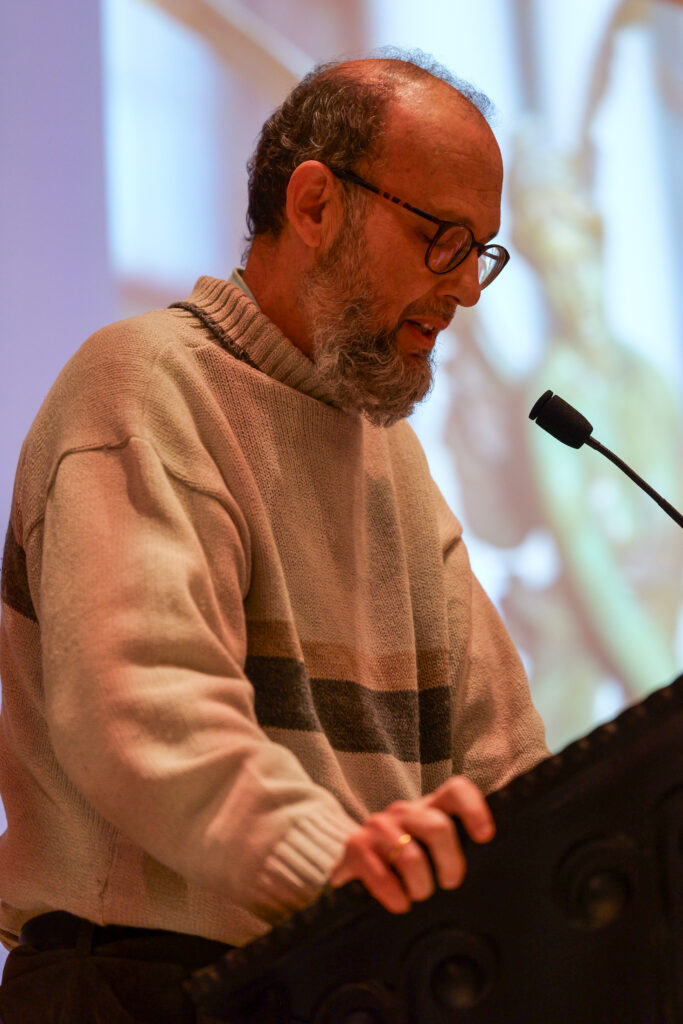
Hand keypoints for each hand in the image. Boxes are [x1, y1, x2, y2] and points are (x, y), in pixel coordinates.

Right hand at [329, 776, 494, 913]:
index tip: (485, 837)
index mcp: (428, 808)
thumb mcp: (432, 849)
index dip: (473, 809)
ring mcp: (378, 827)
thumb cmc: (407, 861)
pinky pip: (382, 876)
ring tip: (419, 895)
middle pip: (438, 827)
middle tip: (450, 882)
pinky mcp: (356, 847)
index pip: (455, 791)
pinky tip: (400, 904)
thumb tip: (495, 872)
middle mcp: (403, 812)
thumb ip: (456, 849)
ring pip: (411, 857)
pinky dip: (396, 897)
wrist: (355, 866)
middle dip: (450, 863)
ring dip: (421, 887)